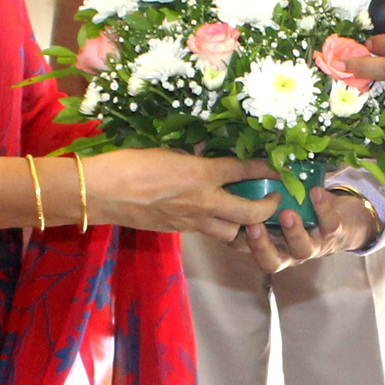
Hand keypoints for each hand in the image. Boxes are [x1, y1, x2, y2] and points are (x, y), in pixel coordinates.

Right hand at [86, 150, 277, 241]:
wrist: (103, 193)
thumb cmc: (130, 164)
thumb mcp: (167, 151)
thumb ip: (192, 156)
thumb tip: (206, 153)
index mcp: (201, 174)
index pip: (243, 170)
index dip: (266, 168)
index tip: (281, 168)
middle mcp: (203, 201)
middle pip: (250, 213)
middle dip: (267, 208)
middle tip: (273, 199)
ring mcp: (191, 221)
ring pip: (231, 232)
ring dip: (244, 225)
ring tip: (248, 213)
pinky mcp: (179, 231)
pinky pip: (208, 232)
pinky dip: (219, 227)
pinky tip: (217, 215)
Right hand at [232, 186, 378, 274]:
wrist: (344, 220)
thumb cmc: (302, 212)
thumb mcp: (277, 209)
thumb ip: (259, 199)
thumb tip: (234, 174)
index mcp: (271, 246)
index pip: (247, 249)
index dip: (236, 240)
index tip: (229, 222)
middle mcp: (289, 252)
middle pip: (271, 261)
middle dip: (261, 246)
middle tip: (253, 226)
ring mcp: (312, 245)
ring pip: (302, 248)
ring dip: (293, 232)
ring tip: (286, 212)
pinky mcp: (334, 233)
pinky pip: (330, 224)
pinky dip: (323, 208)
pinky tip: (316, 192)